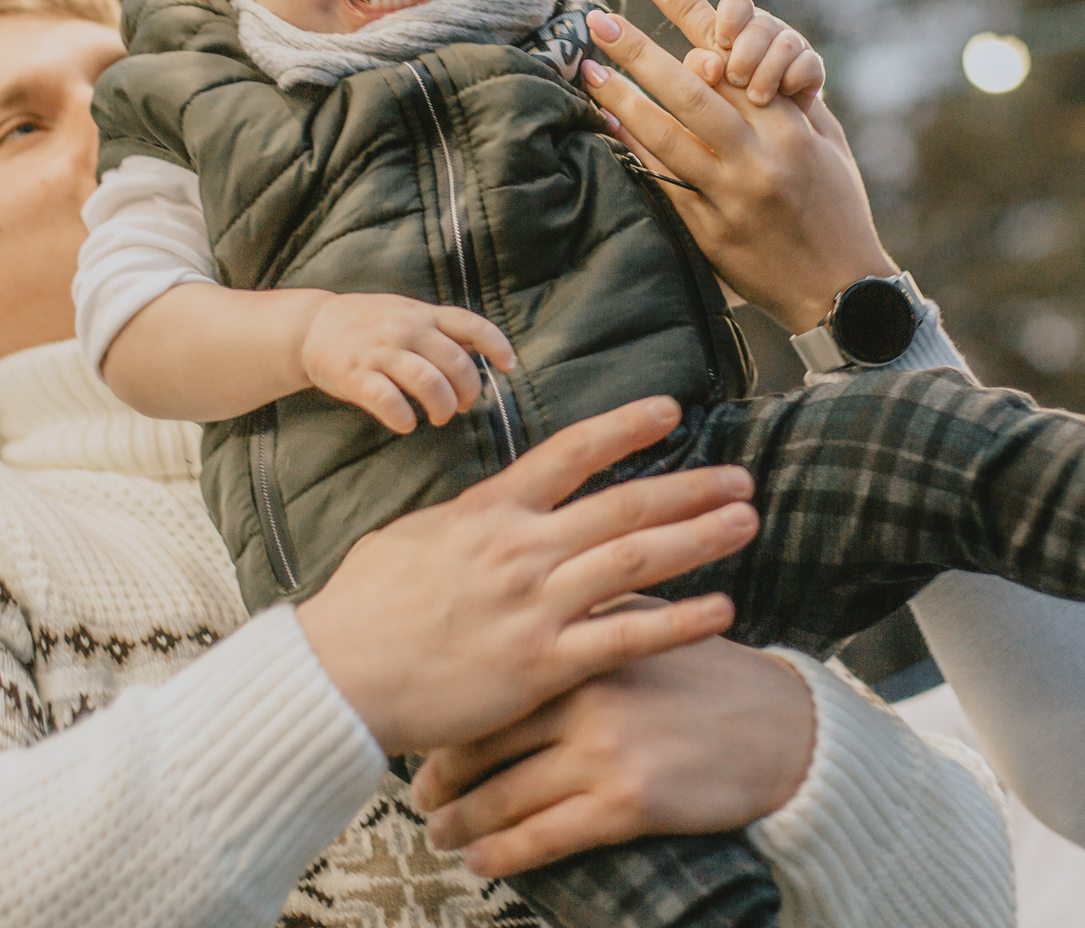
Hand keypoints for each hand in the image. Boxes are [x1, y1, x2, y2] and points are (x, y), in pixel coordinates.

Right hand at [296, 396, 759, 756]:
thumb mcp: (411, 538)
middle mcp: (521, 548)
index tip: (672, 410)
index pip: (570, 452)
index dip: (626, 427)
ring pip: (637, 560)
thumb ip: (465, 520)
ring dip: (700, 538)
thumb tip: (490, 506)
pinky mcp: (541, 665)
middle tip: (742, 478)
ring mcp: (535, 605)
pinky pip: (626, 637)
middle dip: (690, 488)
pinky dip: (679, 622)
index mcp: (489, 511)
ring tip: (747, 521)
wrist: (337, 675)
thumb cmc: (362, 609)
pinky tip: (723, 611)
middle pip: (624, 505)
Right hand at [301, 293, 514, 434]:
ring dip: (442, 406)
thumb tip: (484, 347)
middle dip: (468, 392)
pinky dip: (404, 417)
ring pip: (428, 382)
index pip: (471, 324)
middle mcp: (406, 329)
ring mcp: (381, 352)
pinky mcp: (356, 375)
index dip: (496, 345)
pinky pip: (388, 401)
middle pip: (456, 363)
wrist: (313, 326)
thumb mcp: (408, 313)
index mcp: (423, 315)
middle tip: (462, 407)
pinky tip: (406, 423)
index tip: (508, 367)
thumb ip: (441, 329)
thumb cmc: (370, 324)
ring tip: (439, 417)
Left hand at [411, 619, 816, 875]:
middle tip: (420, 794)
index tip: (427, 733)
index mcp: (582, 647)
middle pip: (484, 743)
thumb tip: (527, 613)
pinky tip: (482, 863)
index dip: (450, 717)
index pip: (490, 684)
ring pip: (503, 797)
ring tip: (441, 834)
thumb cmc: (707, 674)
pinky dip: (502, 856)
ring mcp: (603, 752)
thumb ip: (585, 618)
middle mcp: (584, 696)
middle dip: (442, 776)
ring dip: (461, 823)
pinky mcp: (626, 803)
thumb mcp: (646, 622)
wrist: (780, 728)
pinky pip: (543, 838)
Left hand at [578, 0, 895, 332]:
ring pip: (667, 138)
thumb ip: (787, 103)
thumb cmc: (839, 209)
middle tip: (600, 23)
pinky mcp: (712, 233)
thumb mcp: (829, 146)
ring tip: (590, 71)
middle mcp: (761, 159)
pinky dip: (635, 151)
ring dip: (623, 100)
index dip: (692, 16)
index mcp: (792, 130)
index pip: (735, 59)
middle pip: (691, 92)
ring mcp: (733, 198)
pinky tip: (609, 126)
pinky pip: (664, 184)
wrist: (841, 293)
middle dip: (641, 53)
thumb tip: (729, 63)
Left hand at [654, 0, 825, 104]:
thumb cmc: (731, 104)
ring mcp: (791, 46)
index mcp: (735, 28)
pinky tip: (783, 94)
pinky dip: (793, 78)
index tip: (717, 37)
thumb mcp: (710, 85)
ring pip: (785, 43)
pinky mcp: (812, 67)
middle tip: (734, 79)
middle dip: (746, 53)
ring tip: (755, 98)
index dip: (726, 17)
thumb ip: (698, 68)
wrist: (772, 132)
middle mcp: (764, 29)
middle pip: (759, 24)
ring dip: (767, 71)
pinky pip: (808, 63)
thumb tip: (709, 67)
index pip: (734, 5)